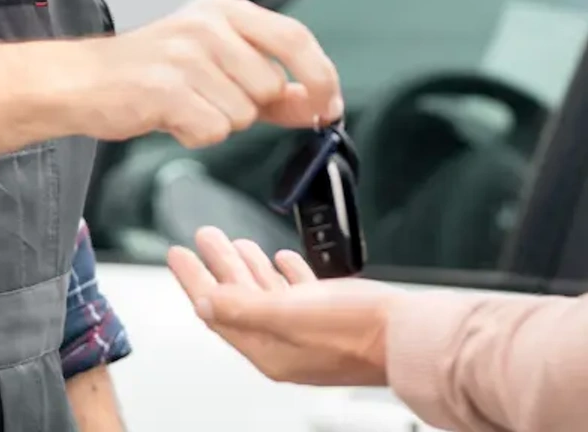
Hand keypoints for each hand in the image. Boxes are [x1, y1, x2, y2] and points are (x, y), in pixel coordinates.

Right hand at [66, 0, 341, 147]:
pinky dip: (194, 135)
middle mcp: (208, 26)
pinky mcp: (165, 89)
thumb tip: (316, 104)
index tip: (329, 106)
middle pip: (269, 86)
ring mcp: (186, 55)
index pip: (295, 38)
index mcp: (226, 12)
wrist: (83, 81)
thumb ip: (270, 84)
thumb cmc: (149, 72)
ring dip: (217, 122)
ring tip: (184, 105)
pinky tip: (169, 117)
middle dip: (249, 108)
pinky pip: (211, 130)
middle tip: (211, 100)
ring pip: (242, 114)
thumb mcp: (216, 64)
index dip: (320, 76)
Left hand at [168, 226, 394, 387]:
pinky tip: (282, 259)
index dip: (194, 280)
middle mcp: (285, 343)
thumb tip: (201, 302)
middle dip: (218, 266)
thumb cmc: (357, 329)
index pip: (217, 311)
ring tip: (232, 242)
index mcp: (269, 349)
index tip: (177, 253)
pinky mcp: (334, 319)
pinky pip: (299, 294)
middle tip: (201, 239)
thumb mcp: (289, 314)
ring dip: (247, 265)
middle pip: (239, 299)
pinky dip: (285, 274)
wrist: (411, 336)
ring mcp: (310, 332)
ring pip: (267, 294)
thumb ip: (242, 308)